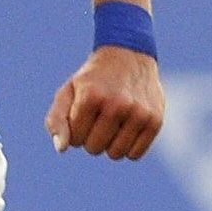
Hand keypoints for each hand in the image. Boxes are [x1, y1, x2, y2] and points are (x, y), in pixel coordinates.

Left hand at [44, 46, 162, 159]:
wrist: (129, 55)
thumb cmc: (93, 80)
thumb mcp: (68, 92)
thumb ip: (57, 120)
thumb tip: (62, 149)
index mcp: (91, 96)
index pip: (75, 140)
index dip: (77, 129)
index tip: (84, 113)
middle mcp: (117, 104)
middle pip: (94, 149)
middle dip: (92, 137)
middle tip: (99, 116)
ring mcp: (138, 113)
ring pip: (115, 154)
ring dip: (110, 144)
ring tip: (113, 123)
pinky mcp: (155, 120)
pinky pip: (135, 155)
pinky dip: (128, 147)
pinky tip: (127, 129)